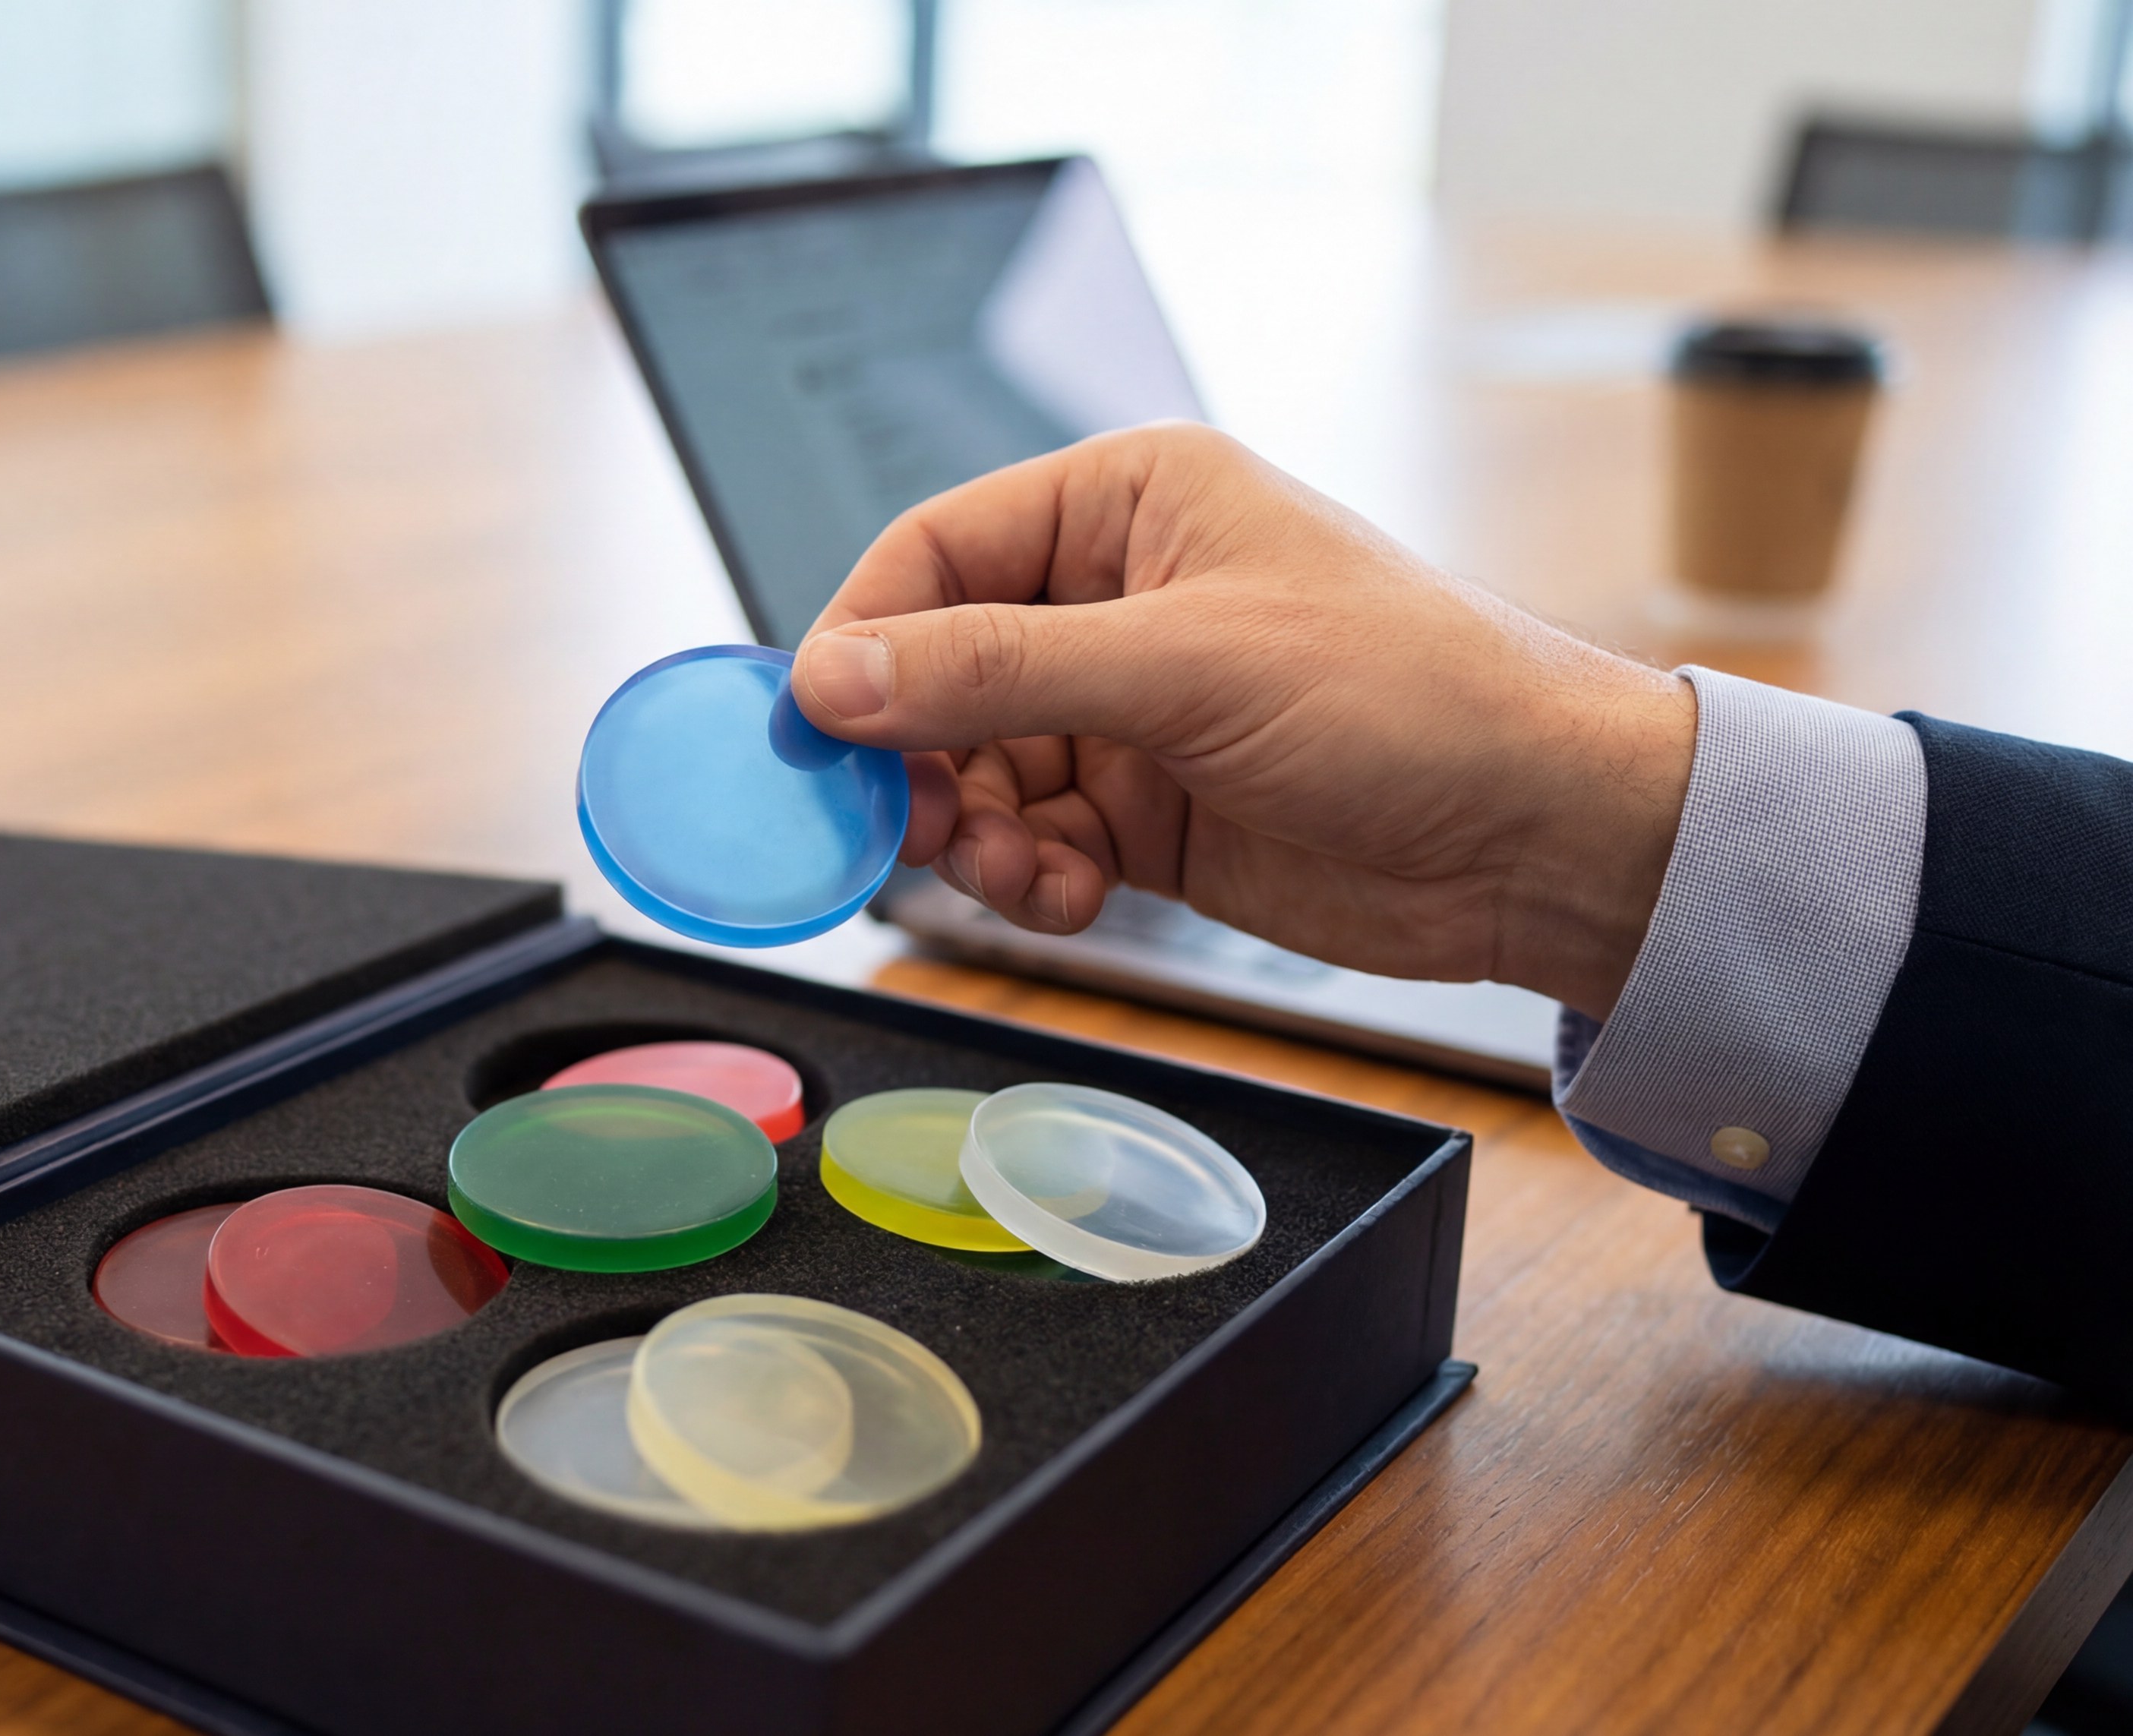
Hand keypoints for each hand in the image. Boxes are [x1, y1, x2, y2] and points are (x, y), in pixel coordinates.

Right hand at [789, 423, 1694, 1021]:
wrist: (1542, 839)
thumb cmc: (1410, 697)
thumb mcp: (1184, 665)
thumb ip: (993, 669)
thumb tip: (831, 676)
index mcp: (1128, 503)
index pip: (937, 553)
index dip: (862, 637)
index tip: (814, 727)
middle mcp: (1117, 598)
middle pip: (938, 673)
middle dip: (919, 758)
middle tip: (916, 828)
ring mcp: (1131, 711)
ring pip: (976, 771)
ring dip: (976, 834)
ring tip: (1022, 874)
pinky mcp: (1149, 812)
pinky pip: (1034, 842)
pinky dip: (1031, 880)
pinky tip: (1070, 897)